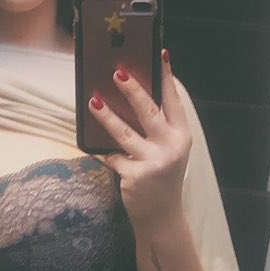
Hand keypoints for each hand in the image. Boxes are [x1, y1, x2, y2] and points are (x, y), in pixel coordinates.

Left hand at [88, 54, 190, 230]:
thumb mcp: (168, 150)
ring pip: (124, 132)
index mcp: (181, 135)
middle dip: (132, 90)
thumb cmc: (161, 177)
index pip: (173, 100)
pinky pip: (111, 156)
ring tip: (92, 100)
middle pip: (148, 111)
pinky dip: (99, 148)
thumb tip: (131, 95)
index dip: (167, 77)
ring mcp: (152, 162)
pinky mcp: (134, 176)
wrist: (162, 216)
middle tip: (117, 73)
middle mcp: (170, 147)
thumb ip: (158, 127)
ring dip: (106, 115)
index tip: (161, 54)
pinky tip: (88, 140)